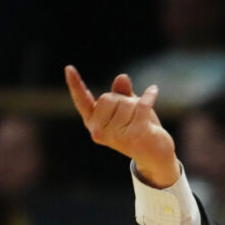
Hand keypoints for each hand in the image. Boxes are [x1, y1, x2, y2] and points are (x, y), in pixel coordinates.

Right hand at [64, 65, 180, 187]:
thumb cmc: (138, 130)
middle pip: (108, 98)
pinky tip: (153, 90)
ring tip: (142, 121)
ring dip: (137, 106)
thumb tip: (122, 77)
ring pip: (126, 102)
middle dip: (122, 100)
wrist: (156, 156)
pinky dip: (149, 96)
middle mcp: (100, 132)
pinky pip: (141, 105)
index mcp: (93, 124)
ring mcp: (117, 136)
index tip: (69, 68)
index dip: (75, 85)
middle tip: (132, 116)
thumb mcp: (127, 109)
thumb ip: (120, 93)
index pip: (82, 102)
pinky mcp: (135, 135)